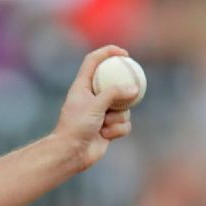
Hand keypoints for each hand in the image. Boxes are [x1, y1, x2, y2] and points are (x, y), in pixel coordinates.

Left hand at [52, 45, 136, 170]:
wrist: (71, 153)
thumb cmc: (76, 126)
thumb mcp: (95, 105)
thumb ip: (114, 93)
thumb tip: (134, 88)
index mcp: (82, 87)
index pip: (92, 62)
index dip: (107, 53)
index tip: (124, 54)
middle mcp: (91, 97)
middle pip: (114, 83)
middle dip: (123, 90)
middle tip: (133, 88)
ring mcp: (101, 112)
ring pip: (124, 107)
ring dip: (117, 118)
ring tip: (103, 125)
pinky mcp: (108, 127)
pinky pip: (124, 124)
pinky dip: (117, 130)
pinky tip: (105, 136)